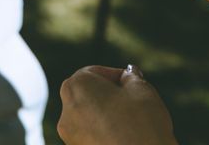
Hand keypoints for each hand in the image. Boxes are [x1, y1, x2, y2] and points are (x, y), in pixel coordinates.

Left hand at [58, 65, 176, 144]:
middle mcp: (66, 110)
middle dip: (110, 95)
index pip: (95, 72)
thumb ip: (131, 77)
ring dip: (106, 114)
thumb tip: (128, 74)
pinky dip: (104, 132)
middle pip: (89, 94)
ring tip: (130, 122)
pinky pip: (91, 134)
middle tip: (132, 102)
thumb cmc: (141, 125)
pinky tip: (124, 136)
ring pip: (89, 115)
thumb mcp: (142, 90)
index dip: (116, 76)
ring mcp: (70, 135)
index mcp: (77, 86)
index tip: (132, 84)